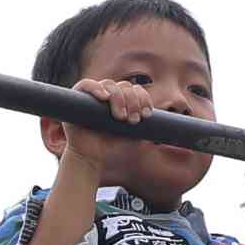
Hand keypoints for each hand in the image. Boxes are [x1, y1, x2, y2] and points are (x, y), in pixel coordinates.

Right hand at [60, 78, 183, 184]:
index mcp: (122, 101)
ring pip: (110, 84)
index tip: (147, 115)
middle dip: (132, 101)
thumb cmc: (112, 148)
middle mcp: (108, 96)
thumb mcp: (136, 136)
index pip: (136, 90)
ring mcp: (93, 96)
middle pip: (125, 86)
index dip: (144, 98)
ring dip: (119, 99)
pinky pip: (86, 85)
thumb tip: (167, 127)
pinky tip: (104, 98)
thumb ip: (147, 128)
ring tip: (120, 117)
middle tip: (132, 120)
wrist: (92, 159)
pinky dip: (96, 88)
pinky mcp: (77, 99)